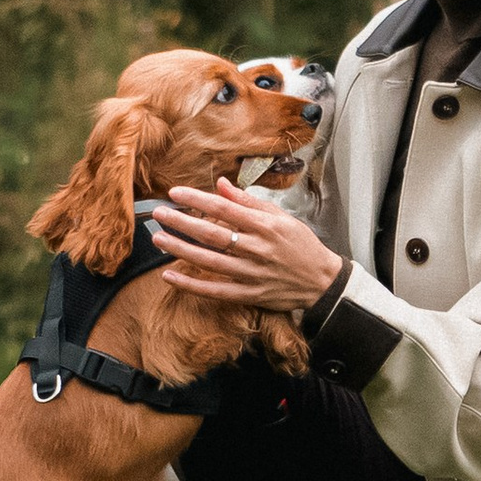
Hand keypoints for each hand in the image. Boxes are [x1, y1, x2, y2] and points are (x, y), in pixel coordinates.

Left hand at [147, 182, 343, 313]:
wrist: (322, 281)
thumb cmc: (301, 245)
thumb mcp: (281, 217)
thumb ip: (249, 202)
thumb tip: (222, 185)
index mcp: (265, 225)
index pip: (224, 208)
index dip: (197, 200)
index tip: (175, 193)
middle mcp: (257, 248)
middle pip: (212, 233)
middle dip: (181, 222)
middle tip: (158, 214)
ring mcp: (252, 273)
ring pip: (209, 261)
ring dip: (180, 249)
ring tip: (158, 238)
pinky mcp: (249, 294)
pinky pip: (215, 291)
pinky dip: (191, 285)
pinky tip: (170, 276)